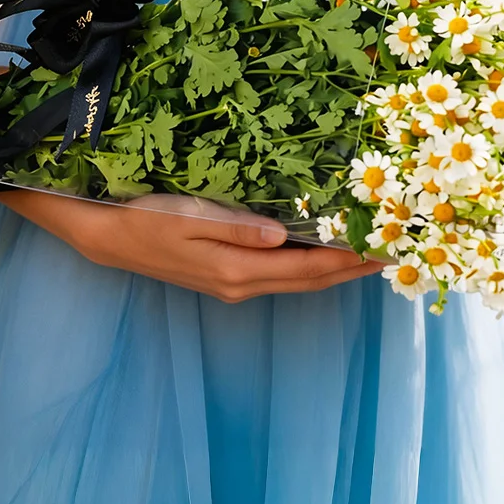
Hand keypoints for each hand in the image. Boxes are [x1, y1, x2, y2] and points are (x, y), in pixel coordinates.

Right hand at [0, 188, 381, 302]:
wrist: (109, 237)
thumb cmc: (146, 219)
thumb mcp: (188, 219)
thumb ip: (237, 227)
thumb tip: (284, 236)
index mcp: (238, 271)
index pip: (309, 268)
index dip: (349, 259)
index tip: (386, 247)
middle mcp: (243, 284)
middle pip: (312, 281)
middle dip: (353, 268)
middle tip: (395, 250)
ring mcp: (235, 284)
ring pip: (299, 281)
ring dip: (336, 270)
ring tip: (369, 252)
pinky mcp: (228, 276)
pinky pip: (283, 276)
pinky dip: (311, 267)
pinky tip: (322, 251)